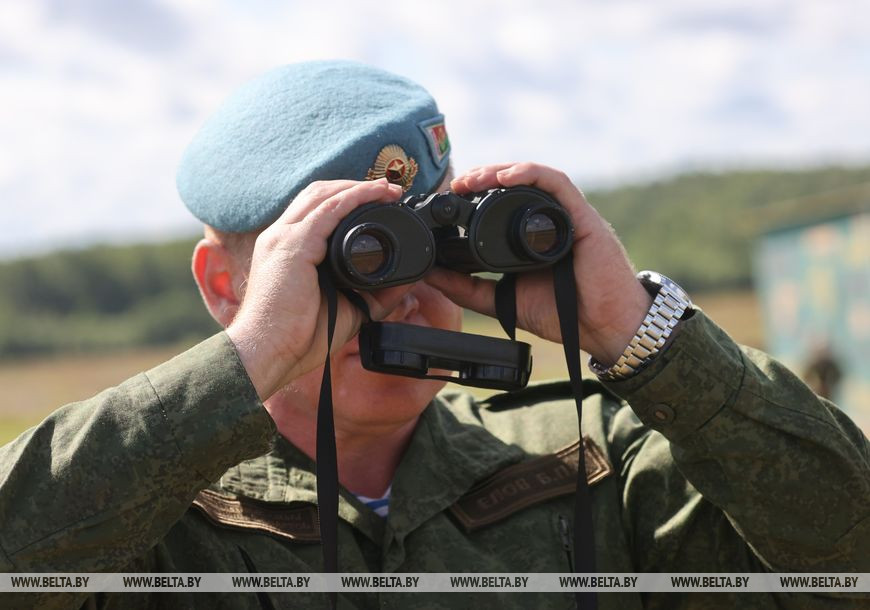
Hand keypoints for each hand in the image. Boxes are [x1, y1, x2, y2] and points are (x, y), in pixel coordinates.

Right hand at [226, 178, 410, 399]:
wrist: (270, 352)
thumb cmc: (298, 336)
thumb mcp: (346, 308)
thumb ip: (374, 294)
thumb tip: (405, 282)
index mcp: (286, 249)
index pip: (315, 209)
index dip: (346, 200)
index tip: (378, 202)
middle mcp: (281, 236)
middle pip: (318, 194)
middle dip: (354, 186)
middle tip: (389, 190)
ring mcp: (284, 237)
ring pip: (323, 194)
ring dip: (358, 187)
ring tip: (388, 188)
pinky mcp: (293, 245)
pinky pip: (329, 209)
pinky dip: (354, 197)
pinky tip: (376, 194)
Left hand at [424, 162, 651, 364]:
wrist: (605, 328)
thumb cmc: (565, 314)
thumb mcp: (503, 299)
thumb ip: (468, 289)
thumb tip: (431, 275)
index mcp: (532, 235)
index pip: (501, 202)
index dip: (475, 194)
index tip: (448, 199)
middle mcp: (549, 220)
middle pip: (514, 184)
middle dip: (482, 177)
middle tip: (456, 183)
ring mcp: (566, 216)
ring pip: (532, 177)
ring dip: (500, 170)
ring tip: (474, 177)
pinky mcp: (582, 216)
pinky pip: (557, 183)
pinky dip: (532, 174)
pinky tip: (507, 177)